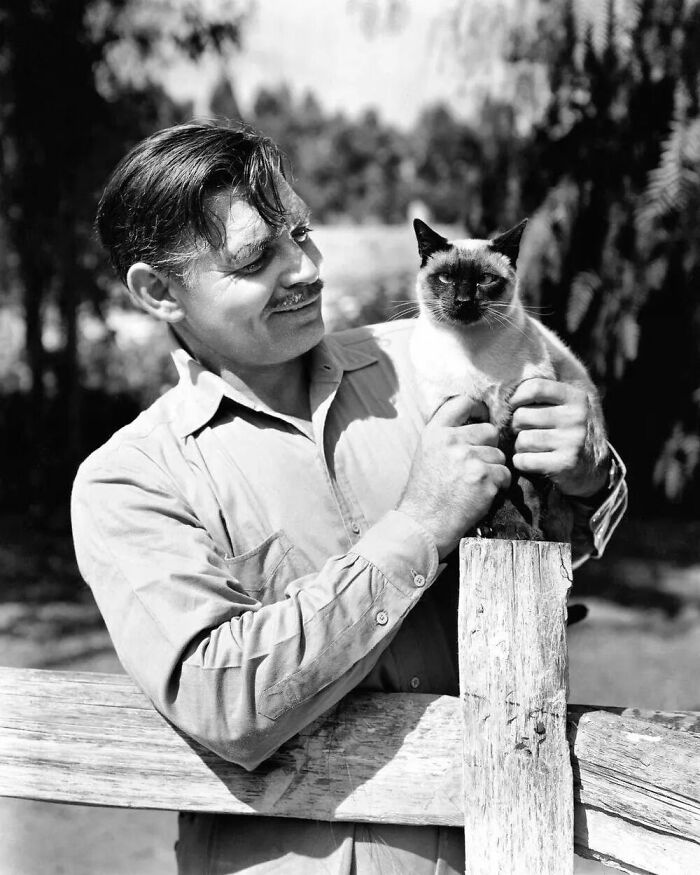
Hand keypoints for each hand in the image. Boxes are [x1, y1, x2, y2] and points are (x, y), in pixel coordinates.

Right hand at [397, 395, 510, 558]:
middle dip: (489, 447)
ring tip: (475, 484)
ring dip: (494, 469)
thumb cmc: (425, 493)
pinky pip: (505, 474)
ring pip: (499, 454)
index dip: (478, 410)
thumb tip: (476, 422)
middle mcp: (452, 441)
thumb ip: (447, 435)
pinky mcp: (484, 478)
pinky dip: (498, 485)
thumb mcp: (427, 453)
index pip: (463, 402)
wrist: (424, 524)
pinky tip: (481, 494)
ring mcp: (469, 459)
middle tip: (477, 464)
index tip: (480, 420)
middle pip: (490, 430)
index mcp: (435, 432)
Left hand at [510, 378, 608, 497]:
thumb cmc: (561, 431)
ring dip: (519, 446)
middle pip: (522, 415)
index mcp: (575, 397)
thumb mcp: (560, 406)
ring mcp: (573, 441)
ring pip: (522, 439)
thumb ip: (540, 393)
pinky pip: (524, 460)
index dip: (516, 397)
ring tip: (531, 447)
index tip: (514, 406)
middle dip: (516, 425)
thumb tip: (504, 384)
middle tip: (525, 431)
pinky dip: (521, 462)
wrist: (587, 468)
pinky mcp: (565, 463)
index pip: (535, 387)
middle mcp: (576, 417)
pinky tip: (532, 460)